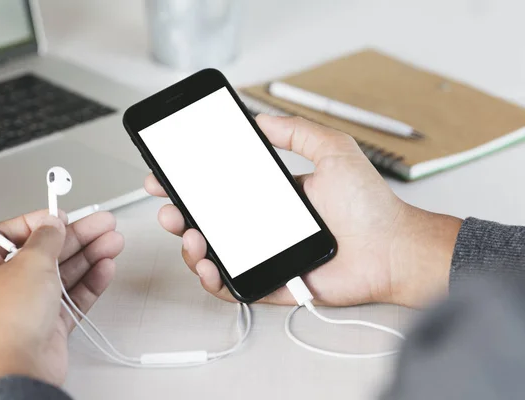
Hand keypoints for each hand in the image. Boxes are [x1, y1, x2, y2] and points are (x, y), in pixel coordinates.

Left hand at [0, 210, 123, 396]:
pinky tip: (105, 267)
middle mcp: (1, 286)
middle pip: (45, 252)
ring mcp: (26, 306)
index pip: (9, 233)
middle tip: (101, 224)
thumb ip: (46, 238)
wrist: (20, 369)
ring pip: (62, 274)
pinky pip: (71, 297)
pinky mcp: (47, 324)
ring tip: (112, 241)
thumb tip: (52, 223)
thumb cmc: (5, 324)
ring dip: (89, 256)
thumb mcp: (29, 263)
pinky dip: (90, 282)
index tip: (61, 215)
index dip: (38, 222)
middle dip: (77, 237)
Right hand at [146, 114, 461, 307]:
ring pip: (213, 255)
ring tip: (192, 236)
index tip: (168, 175)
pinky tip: (209, 267)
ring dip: (191, 247)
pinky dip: (213, 280)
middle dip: (178, 215)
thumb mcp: (333, 151)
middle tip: (169, 209)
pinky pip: (234, 286)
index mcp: (271, 196)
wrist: (392, 248)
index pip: (220, 189)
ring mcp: (265, 255)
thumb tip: (261, 119)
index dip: (190, 184)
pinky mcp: (272, 282)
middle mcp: (262, 225)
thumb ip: (297, 131)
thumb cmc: (370, 205)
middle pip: (207, 222)